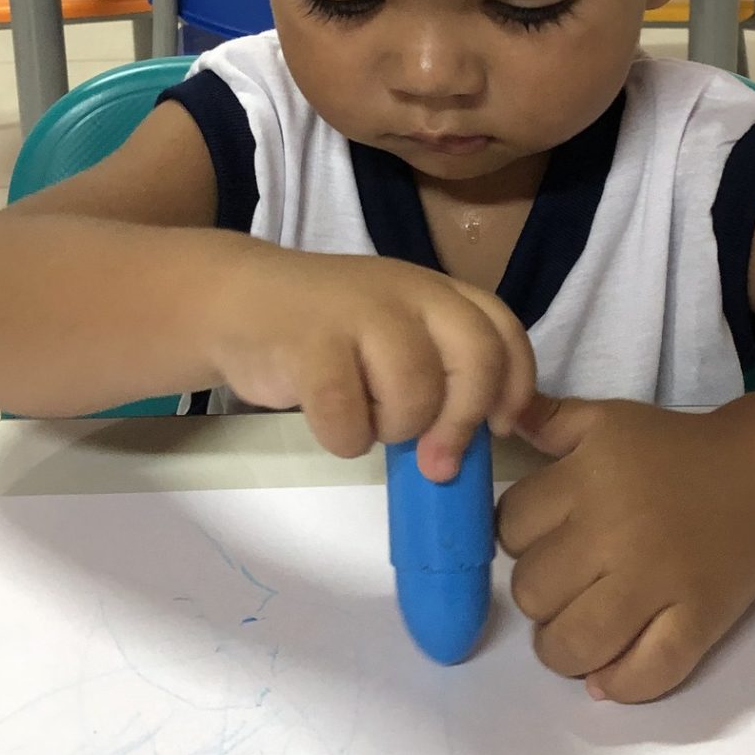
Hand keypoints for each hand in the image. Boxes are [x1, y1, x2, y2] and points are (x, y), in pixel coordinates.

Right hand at [213, 241, 535, 479]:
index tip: (499, 429)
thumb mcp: (396, 334)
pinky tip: (328, 420)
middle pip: (475, 361)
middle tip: (438, 463)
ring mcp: (359, 312)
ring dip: (392, 428)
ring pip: (415, 396)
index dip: (515, 388)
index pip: (505, 333)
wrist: (239, 301)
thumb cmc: (329, 332)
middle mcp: (409, 292)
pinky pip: (349, 417)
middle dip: (462, 422)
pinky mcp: (311, 342)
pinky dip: (343, 437)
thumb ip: (441, 370)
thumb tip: (478, 442)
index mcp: (437, 291)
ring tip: (364, 416)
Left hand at [498, 397, 754, 703]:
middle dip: (540, 597)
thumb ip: (546, 419)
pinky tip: (607, 676)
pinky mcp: (697, 621)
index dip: (517, 540)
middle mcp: (615, 532)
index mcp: (587, 480)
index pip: (511, 529)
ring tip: (577, 634)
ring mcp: (657, 583)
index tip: (542, 541)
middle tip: (565, 587)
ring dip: (563, 650)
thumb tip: (494, 420)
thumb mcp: (606, 420)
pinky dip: (619, 685)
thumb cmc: (676, 450)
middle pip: (534, 592)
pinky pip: (645, 673)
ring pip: (575, 642)